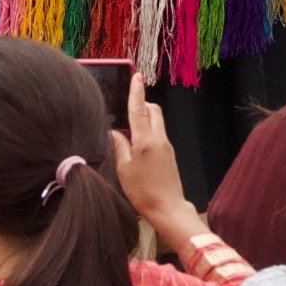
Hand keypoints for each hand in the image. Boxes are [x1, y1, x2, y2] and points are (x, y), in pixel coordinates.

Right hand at [118, 74, 197, 240]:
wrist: (168, 208)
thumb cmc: (143, 192)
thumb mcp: (124, 170)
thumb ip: (119, 147)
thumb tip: (115, 132)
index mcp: (145, 141)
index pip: (139, 110)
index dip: (136, 92)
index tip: (136, 76)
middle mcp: (159, 139)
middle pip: (153, 110)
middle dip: (142, 103)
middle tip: (128, 105)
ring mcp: (167, 146)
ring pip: (157, 121)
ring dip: (145, 118)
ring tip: (129, 128)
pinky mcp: (169, 154)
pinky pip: (158, 134)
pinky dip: (148, 130)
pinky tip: (137, 143)